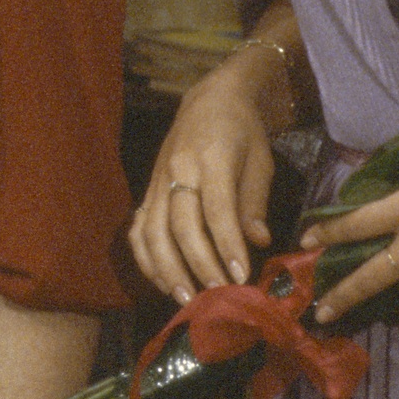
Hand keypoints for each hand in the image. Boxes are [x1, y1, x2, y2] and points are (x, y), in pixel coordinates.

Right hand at [130, 44, 287, 301]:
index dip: (227, 245)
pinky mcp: (146, 191)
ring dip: (167, 268)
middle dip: (198, 263)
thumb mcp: (260, 160)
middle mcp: (178, 169)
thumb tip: (258, 241)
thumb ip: (254, 202)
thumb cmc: (242, 132)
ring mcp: (157, 181)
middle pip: (180, 224)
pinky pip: (138, 229)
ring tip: (185, 298)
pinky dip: (146, 259)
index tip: (240, 276)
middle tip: (216, 295)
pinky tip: (162, 282)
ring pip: (153, 230)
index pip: (217, 208)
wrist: (209, 100)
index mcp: (212, 157)